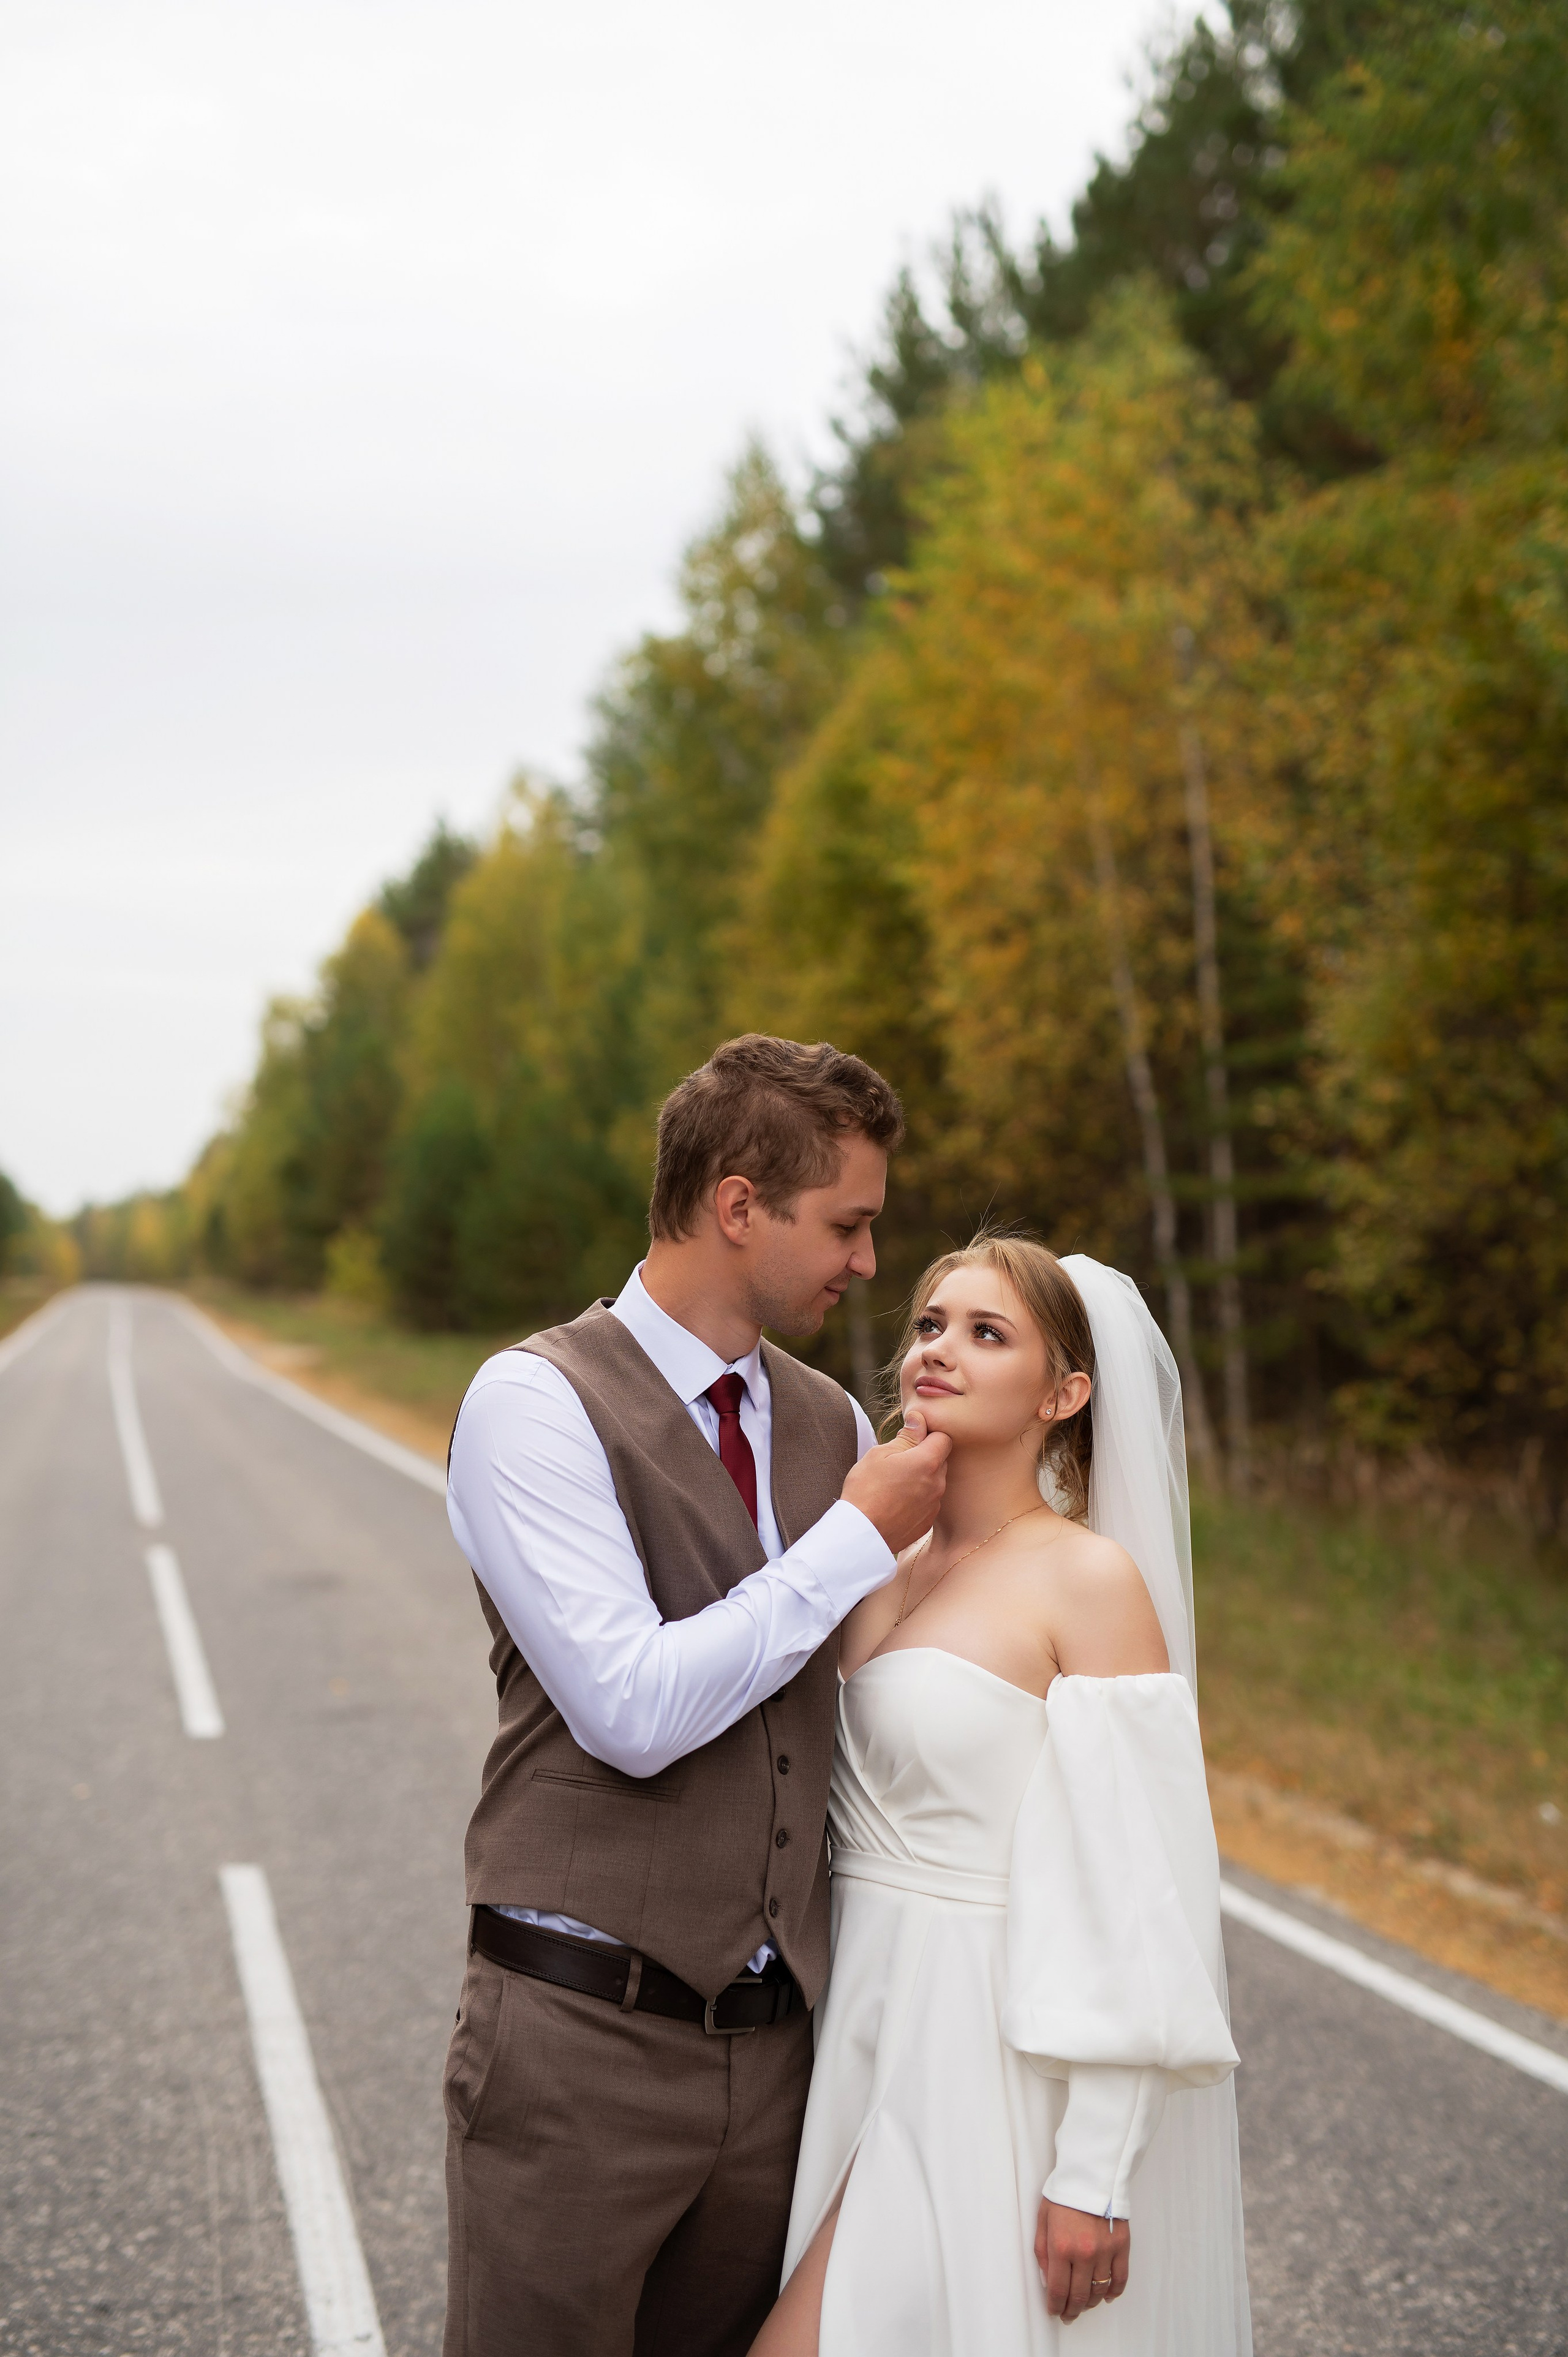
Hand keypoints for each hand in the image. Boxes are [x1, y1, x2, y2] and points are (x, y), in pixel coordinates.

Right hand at [839, 1409, 949, 1554]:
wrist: (861, 1533)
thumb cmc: (866, 1489)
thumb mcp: (880, 1454)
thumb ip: (906, 1436)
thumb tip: (919, 1420)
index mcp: (927, 1462)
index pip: (944, 1438)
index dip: (929, 1435)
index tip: (911, 1438)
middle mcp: (937, 1484)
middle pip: (941, 1460)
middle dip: (925, 1456)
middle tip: (898, 1461)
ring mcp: (934, 1505)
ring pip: (935, 1482)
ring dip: (922, 1478)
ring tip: (895, 1484)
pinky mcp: (927, 1522)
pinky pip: (929, 1502)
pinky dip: (918, 1498)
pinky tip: (897, 1502)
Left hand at [1034, 2198, 1128, 2323]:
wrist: (1089, 2173)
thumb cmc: (1063, 2195)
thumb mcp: (1042, 2221)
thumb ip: (1042, 2253)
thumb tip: (1048, 2281)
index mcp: (1061, 2247)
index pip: (1058, 2290)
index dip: (1055, 2306)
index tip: (1054, 2311)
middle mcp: (1084, 2253)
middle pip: (1079, 2296)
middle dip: (1072, 2310)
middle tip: (1068, 2314)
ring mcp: (1105, 2251)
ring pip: (1099, 2291)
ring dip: (1091, 2303)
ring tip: (1084, 2304)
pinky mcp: (1121, 2245)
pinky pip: (1120, 2278)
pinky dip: (1114, 2292)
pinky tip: (1107, 2296)